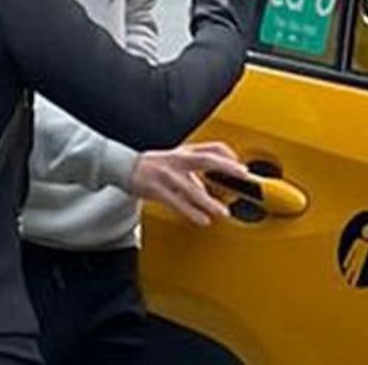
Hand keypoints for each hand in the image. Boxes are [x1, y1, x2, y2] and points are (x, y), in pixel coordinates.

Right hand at [126, 141, 250, 226]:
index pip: (211, 147)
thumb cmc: (154, 164)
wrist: (125, 166)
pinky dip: (191, 212)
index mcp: (185, 152)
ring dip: (209, 201)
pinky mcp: (157, 189)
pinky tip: (202, 219)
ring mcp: (168, 174)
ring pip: (192, 188)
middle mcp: (178, 160)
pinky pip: (177, 202)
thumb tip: (210, 189)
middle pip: (206, 159)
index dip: (229, 155)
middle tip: (242, 176)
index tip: (241, 167)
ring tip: (223, 212)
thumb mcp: (176, 162)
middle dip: (226, 167)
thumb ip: (195, 172)